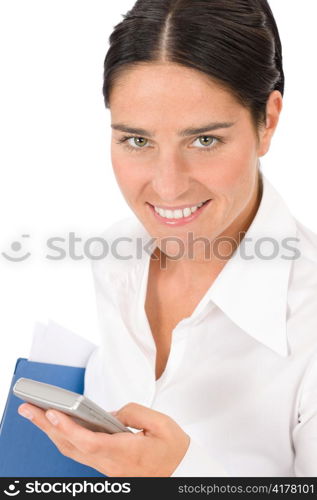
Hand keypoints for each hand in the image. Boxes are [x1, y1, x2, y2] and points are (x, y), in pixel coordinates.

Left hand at [17, 402, 189, 476]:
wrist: (183, 474)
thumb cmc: (174, 451)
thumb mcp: (161, 424)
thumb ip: (133, 412)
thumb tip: (109, 413)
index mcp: (126, 453)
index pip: (90, 441)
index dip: (68, 427)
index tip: (52, 413)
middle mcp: (112, 464)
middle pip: (72, 446)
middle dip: (47, 426)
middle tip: (29, 409)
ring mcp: (108, 469)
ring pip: (73, 451)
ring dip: (52, 432)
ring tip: (37, 415)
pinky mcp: (107, 468)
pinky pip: (80, 454)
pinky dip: (65, 439)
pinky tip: (57, 427)